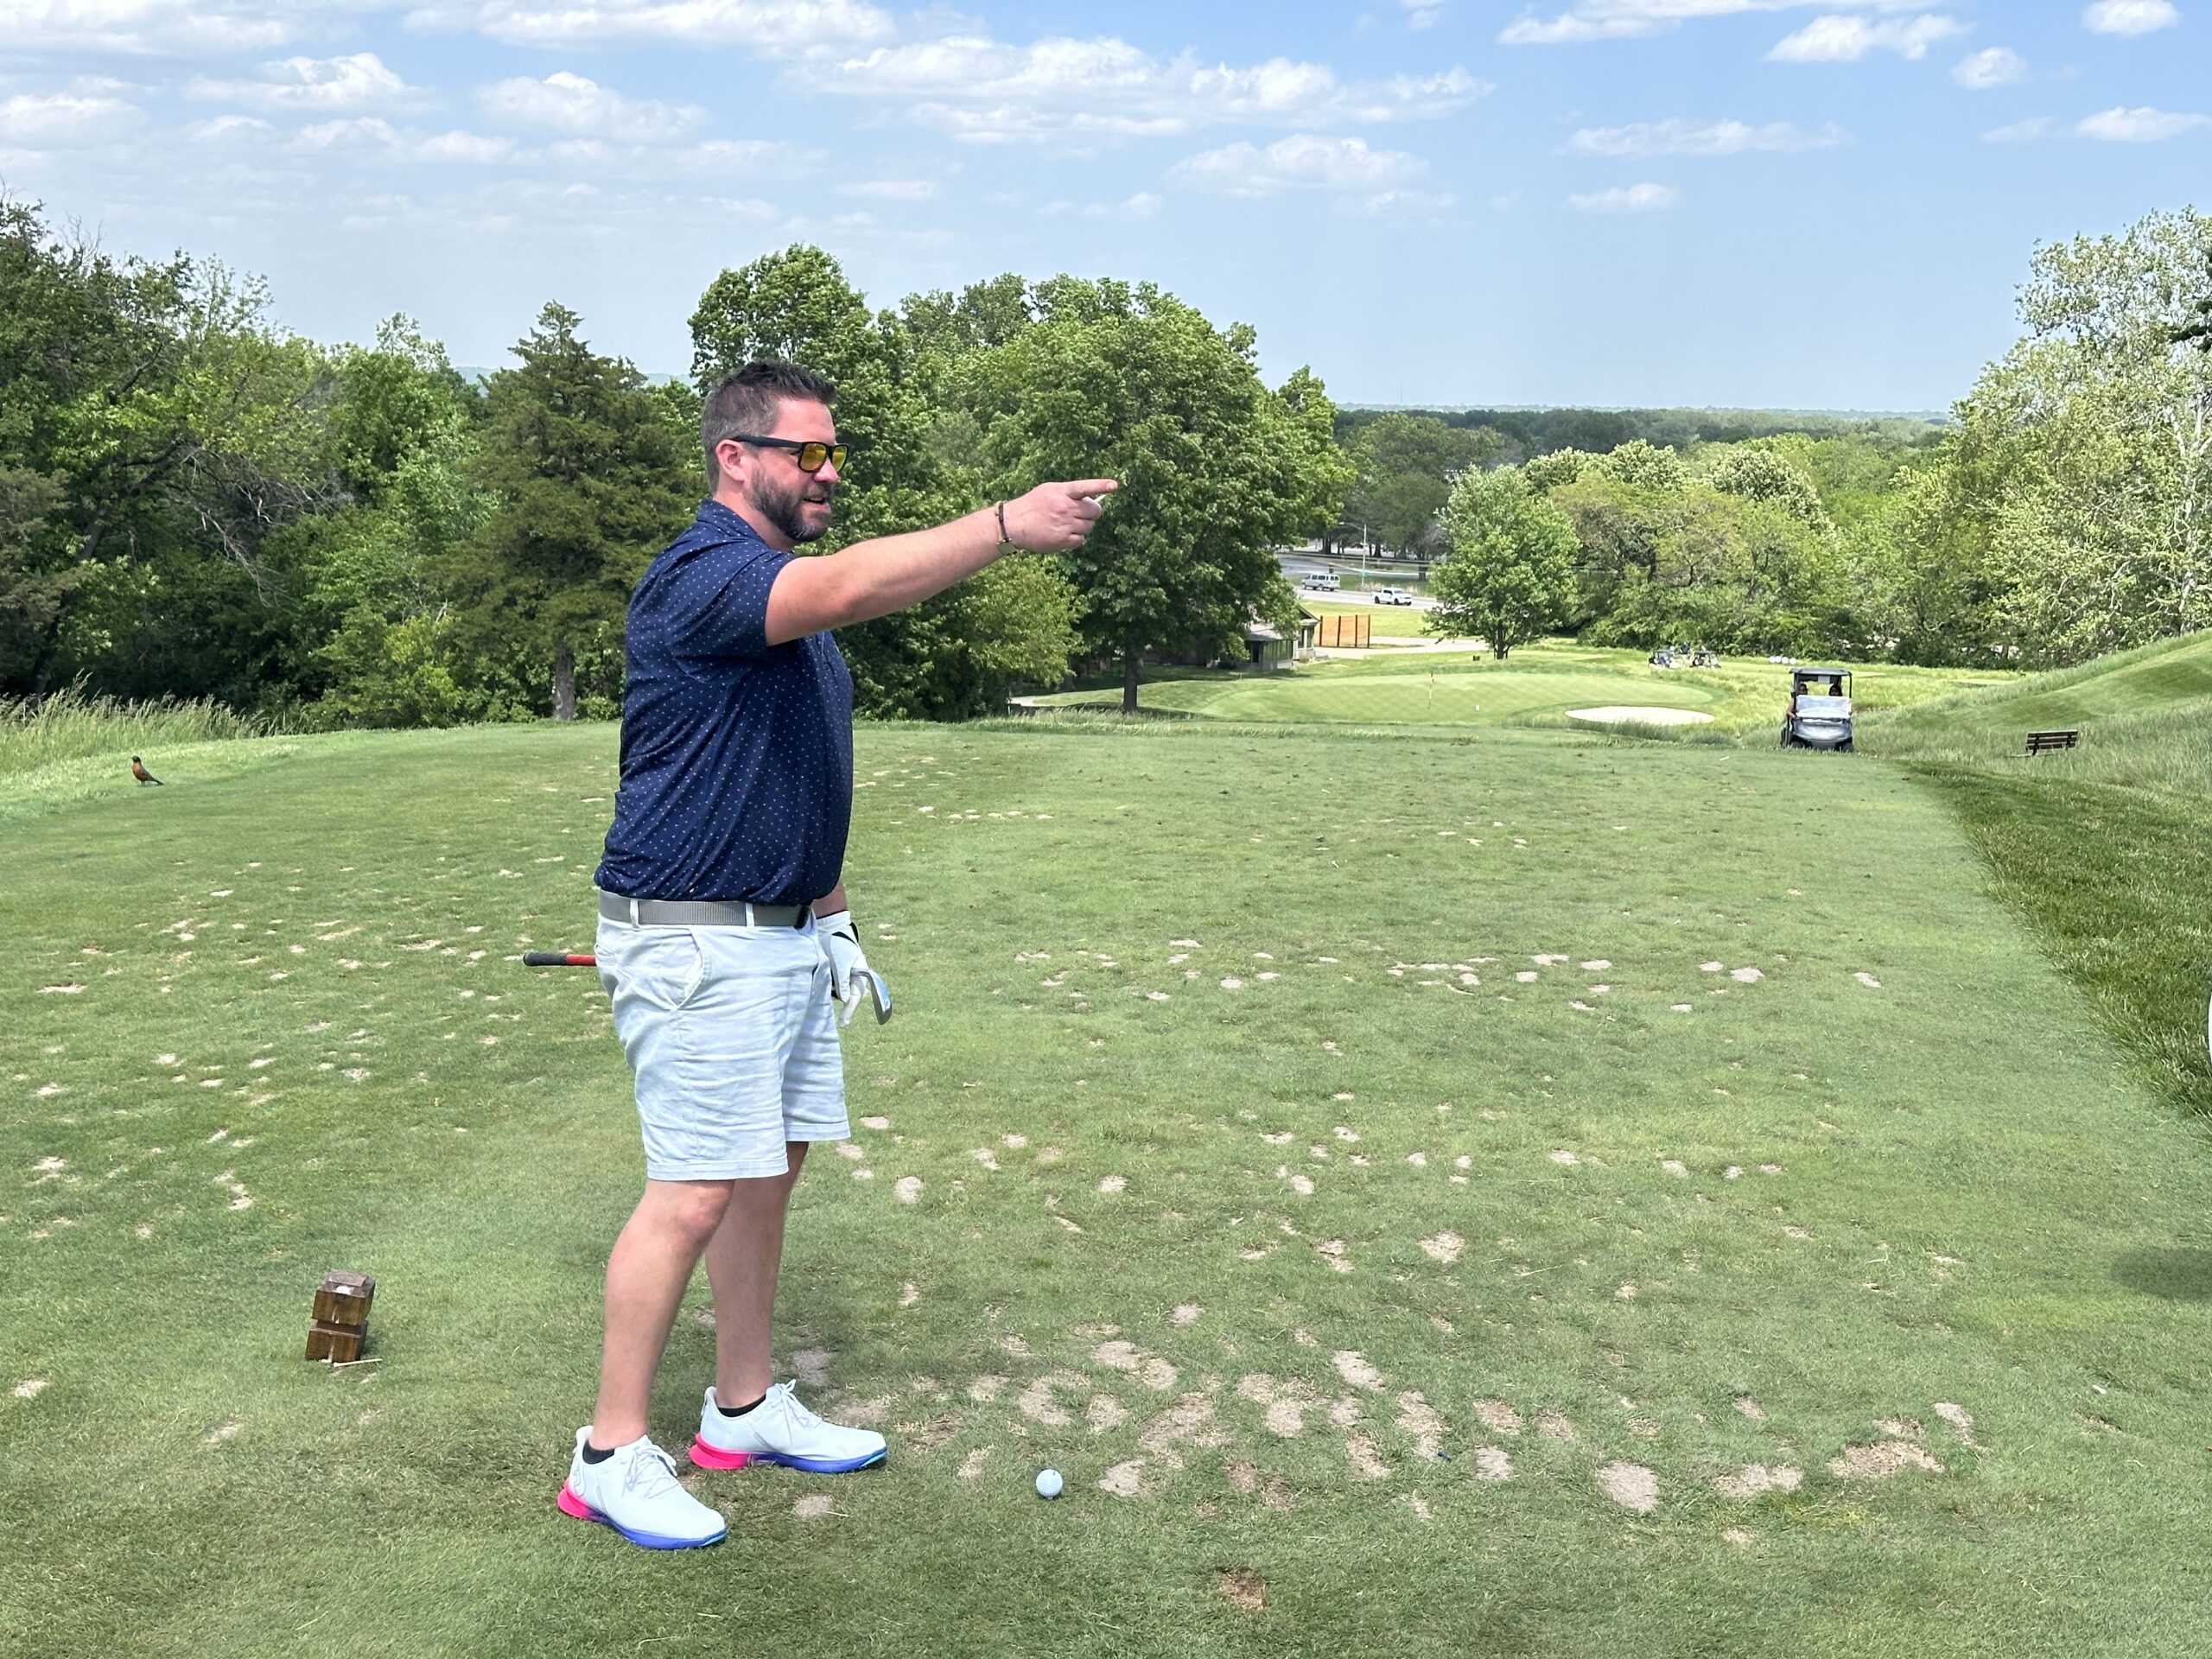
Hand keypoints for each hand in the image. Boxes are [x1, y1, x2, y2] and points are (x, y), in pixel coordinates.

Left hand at [815, 910, 886, 1026]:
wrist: (829, 930)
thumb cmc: (839, 945)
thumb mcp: (842, 963)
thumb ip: (843, 981)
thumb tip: (846, 1000)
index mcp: (861, 975)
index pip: (856, 996)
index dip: (850, 1011)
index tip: (843, 1023)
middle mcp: (853, 978)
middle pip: (850, 998)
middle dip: (846, 1010)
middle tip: (841, 1024)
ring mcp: (843, 978)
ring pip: (839, 994)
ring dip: (833, 998)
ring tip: (828, 994)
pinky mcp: (833, 976)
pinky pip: (830, 988)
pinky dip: (826, 991)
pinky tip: (819, 990)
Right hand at [1001, 480, 1117, 552]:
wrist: (1014, 524)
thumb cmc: (1032, 505)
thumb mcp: (1049, 490)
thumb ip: (1069, 493)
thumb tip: (1091, 500)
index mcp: (1062, 492)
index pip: (1085, 487)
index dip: (1101, 486)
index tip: (1114, 485)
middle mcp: (1065, 508)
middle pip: (1094, 511)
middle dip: (1091, 512)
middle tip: (1081, 513)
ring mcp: (1065, 525)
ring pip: (1089, 527)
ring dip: (1083, 526)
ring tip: (1067, 524)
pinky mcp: (1063, 541)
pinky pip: (1081, 540)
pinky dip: (1076, 538)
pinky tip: (1063, 534)